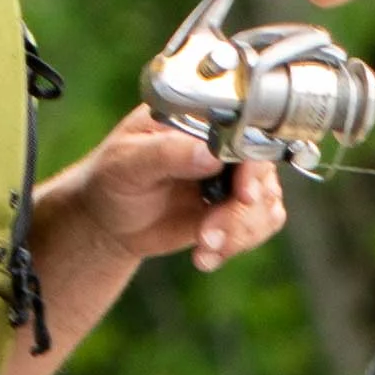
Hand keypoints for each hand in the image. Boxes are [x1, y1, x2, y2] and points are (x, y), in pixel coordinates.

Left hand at [31, 121, 287, 283]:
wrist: (109, 221)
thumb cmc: (111, 179)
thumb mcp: (127, 162)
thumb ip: (167, 153)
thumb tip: (209, 153)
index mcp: (198, 118)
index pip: (243, 129)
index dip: (252, 163)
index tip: (244, 194)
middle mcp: (222, 143)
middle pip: (262, 171)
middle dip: (241, 210)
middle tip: (210, 233)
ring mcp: (231, 176)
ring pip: (266, 204)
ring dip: (238, 232)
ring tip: (203, 247)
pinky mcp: (234, 207)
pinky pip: (260, 225)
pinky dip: (237, 245)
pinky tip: (205, 255)